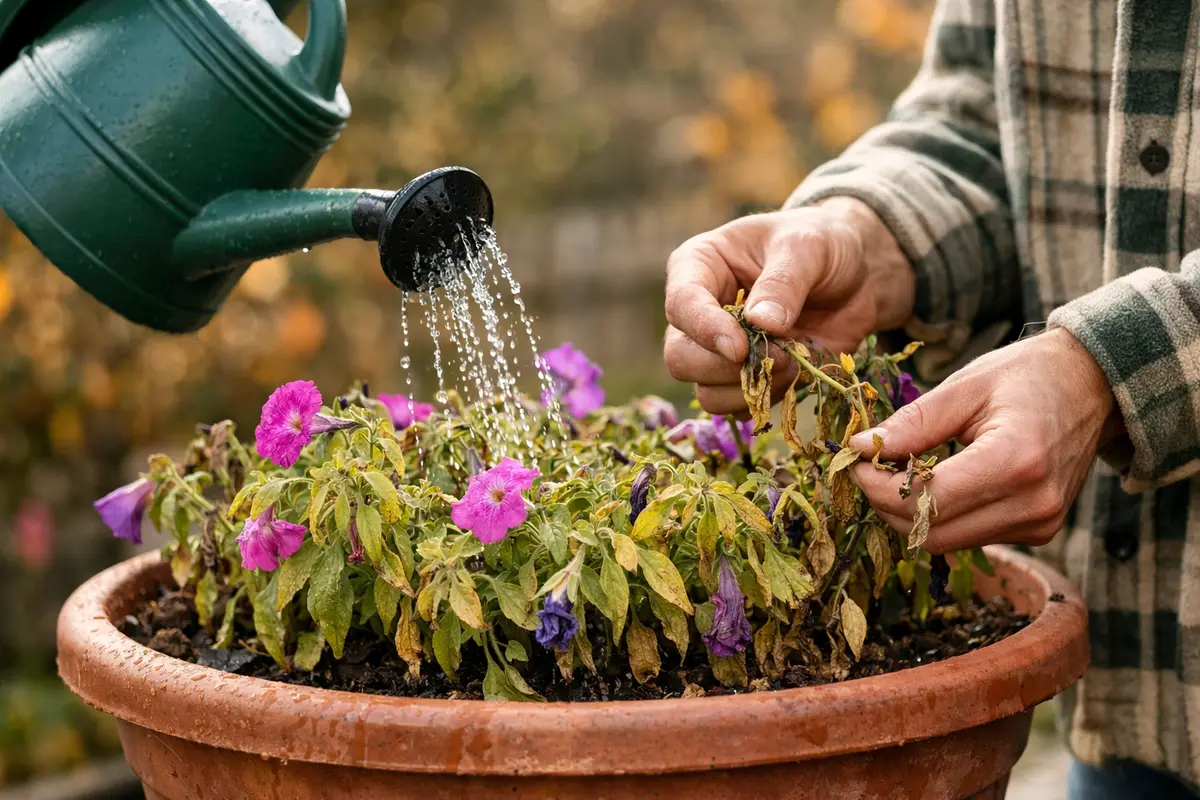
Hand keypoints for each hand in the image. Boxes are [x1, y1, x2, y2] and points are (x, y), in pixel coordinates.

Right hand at [663, 198, 913, 414]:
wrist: (856, 274)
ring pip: (705, 391)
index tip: (739, 347)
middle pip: (680, 356)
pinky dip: (766, 398)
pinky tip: (794, 374)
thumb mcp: (807, 246)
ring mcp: (718, 349)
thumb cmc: (822, 244)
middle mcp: (699, 311)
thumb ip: (783, 282)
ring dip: (750, 387)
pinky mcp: (744, 376)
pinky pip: (737, 406)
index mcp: (698, 266)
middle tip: (778, 354)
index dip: (704, 330)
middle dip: (725, 367)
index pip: (681, 304)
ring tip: (792, 362)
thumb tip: (761, 324)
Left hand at [848, 328, 1120, 552]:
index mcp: (1014, 461)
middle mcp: (1032, 504)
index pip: (925, 499)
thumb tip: (859, 448)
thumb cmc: (1028, 375)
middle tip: (869, 467)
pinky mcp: (1039, 531)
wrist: (1094, 385)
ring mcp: (1040, 524)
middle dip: (886, 503)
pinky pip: (970, 536)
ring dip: (909, 513)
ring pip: (946, 541)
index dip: (876, 486)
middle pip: (930, 531)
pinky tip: (934, 482)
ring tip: (899, 471)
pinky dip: (940, 516)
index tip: (854, 461)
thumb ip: (912, 423)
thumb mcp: (965, 385)